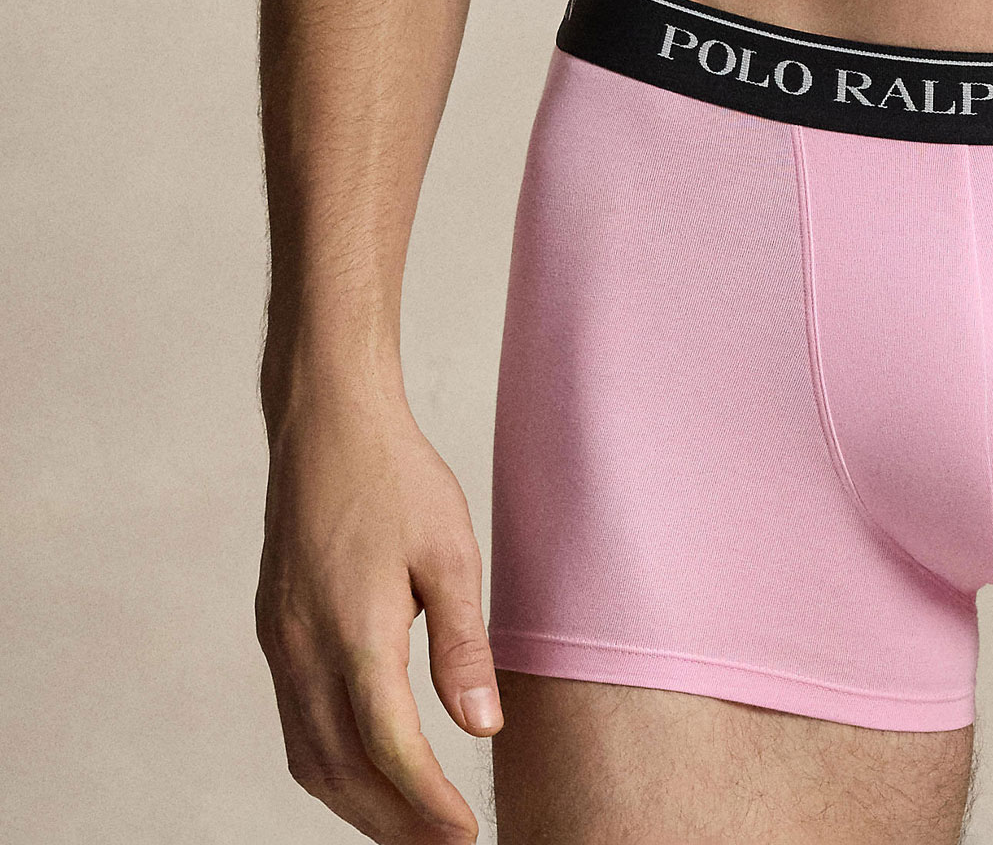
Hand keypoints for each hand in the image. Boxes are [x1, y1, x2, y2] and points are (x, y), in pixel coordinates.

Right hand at [257, 385, 500, 840]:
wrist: (326, 423)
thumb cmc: (397, 476)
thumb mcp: (450, 550)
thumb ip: (463, 644)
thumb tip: (482, 726)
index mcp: (353, 631)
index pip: (389, 747)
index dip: (427, 802)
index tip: (465, 834)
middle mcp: (304, 649)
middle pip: (343, 770)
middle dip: (394, 821)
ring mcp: (280, 644)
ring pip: (310, 758)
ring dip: (359, 803)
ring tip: (413, 826)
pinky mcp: (274, 633)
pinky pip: (296, 725)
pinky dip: (331, 765)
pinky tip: (368, 770)